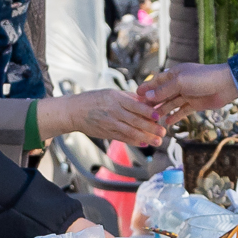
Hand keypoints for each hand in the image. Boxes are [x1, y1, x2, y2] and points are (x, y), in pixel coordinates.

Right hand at [44, 87, 166, 148]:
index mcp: (115, 98)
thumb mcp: (111, 93)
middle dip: (151, 128)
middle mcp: (113, 111)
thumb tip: (148, 100)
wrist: (74, 112)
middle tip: (163, 133)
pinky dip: (134, 141)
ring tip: (157, 141)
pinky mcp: (107, 133)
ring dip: (146, 138)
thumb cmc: (94, 99)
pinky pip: (123, 138)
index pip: (135, 105)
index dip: (147, 112)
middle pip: (135, 121)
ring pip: (130, 132)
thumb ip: (130, 98)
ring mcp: (110, 123)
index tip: (159, 116)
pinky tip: (144, 143)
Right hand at [138, 62, 237, 119]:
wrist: (226, 85)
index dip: (147, 88)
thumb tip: (148, 96)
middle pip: (163, 94)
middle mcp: (179, 84)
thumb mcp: (180, 82)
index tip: (136, 96)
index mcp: (175, 74)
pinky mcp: (195, 104)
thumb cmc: (202, 78)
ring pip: (171, 104)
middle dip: (153, 102)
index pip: (157, 81)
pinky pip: (182, 111)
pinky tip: (167, 122)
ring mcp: (187, 94)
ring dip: (162, 110)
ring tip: (152, 119)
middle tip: (141, 111)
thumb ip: (164, 90)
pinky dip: (175, 116)